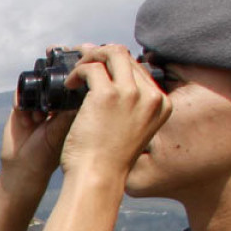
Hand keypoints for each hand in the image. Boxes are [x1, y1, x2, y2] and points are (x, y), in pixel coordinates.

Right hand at [0, 93, 75, 188]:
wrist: (21, 167)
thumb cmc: (45, 156)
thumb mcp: (58, 133)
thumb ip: (66, 115)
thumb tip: (77, 96)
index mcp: (65, 115)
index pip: (67, 95)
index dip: (64, 93)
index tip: (61, 101)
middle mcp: (51, 111)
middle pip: (50, 90)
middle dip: (48, 96)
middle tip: (48, 113)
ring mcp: (34, 109)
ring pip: (35, 91)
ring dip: (35, 101)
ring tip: (36, 120)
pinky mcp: (19, 110)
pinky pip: (19, 96)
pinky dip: (21, 101)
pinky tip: (24, 117)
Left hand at [60, 44, 171, 175]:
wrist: (98, 178)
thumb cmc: (107, 158)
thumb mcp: (131, 128)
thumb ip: (129, 105)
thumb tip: (110, 76)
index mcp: (161, 105)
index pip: (138, 69)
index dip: (114, 64)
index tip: (97, 64)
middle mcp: (151, 96)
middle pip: (125, 56)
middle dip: (100, 53)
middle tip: (82, 61)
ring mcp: (131, 94)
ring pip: (110, 53)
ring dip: (88, 57)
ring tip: (75, 72)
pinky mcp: (107, 94)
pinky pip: (91, 67)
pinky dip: (76, 72)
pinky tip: (69, 85)